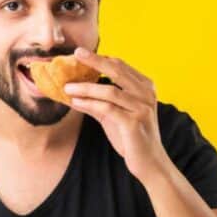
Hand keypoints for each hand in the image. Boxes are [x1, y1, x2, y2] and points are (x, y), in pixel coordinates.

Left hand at [64, 47, 170, 182]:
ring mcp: (142, 108)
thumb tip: (72, 90)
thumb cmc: (131, 137)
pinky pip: (107, 109)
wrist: (150, 163)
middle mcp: (146, 94)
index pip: (120, 66)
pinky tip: (75, 102)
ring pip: (110, 90)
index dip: (100, 58)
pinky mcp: (134, 123)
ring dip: (86, 88)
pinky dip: (89, 104)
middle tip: (76, 54)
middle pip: (117, 70)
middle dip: (95, 60)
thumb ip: (97, 101)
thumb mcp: (113, 115)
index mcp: (145, 87)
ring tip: (67, 87)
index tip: (80, 53)